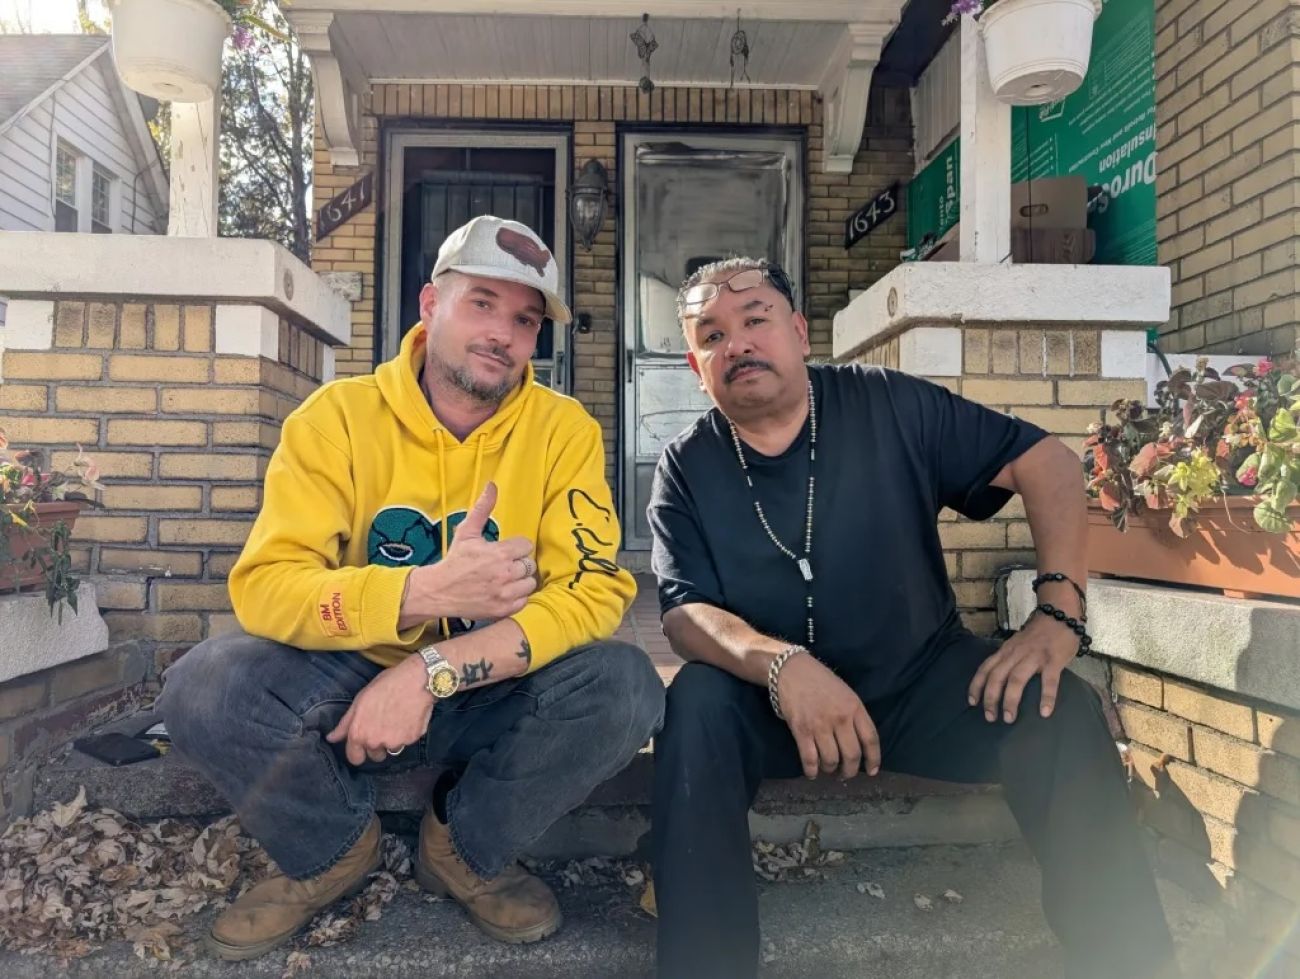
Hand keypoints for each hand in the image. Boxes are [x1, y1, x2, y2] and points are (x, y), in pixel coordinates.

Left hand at [326, 655, 432, 763]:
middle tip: (383, 726)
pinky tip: (409, 716)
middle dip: (378, 746)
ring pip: (392, 749)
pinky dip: (408, 732)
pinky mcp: (411, 739)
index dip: (359, 751)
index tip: (364, 743)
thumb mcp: (360, 700)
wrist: (416, 680)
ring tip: (397, 719)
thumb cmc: (386, 685)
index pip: (355, 758)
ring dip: (393, 740)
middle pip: (375, 756)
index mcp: (359, 733)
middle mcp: (375, 742)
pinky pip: (407, 741)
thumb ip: (345, 724)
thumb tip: (331, 738)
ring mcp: (395, 742)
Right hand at [414, 482, 537, 620]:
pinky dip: (516, 597)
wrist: (438, 591)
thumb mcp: (467, 532)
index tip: (503, 551)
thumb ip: (483, 508)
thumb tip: (492, 484)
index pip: (526, 546)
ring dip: (520, 581)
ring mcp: (505, 594)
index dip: (515, 548)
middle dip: (517, 563)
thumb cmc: (455, 560)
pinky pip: (524, 600)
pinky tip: (502, 592)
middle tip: (502, 566)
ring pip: (529, 583)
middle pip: (529, 565)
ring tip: (504, 579)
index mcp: (500, 553)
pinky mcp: (504, 609)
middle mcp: (505, 574)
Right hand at [776, 653, 880, 779]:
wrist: (792, 670)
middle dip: (850, 770)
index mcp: (855, 707)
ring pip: (832, 760)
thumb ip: (854, 716)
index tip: (872, 771)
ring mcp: (820, 725)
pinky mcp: (801, 730)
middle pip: (852, 755)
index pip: (871, 739)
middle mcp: (841, 718)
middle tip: (846, 774)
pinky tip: (812, 773)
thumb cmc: (820, 681)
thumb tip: (859, 743)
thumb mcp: (846, 694)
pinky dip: (811, 771)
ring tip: (828, 769)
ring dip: (831, 770)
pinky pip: (810, 759)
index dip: (873, 759)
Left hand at [968, 615, 1077, 722]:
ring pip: (1016, 679)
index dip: (976, 686)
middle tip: (990, 717)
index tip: (972, 703)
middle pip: (997, 676)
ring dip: (1011, 700)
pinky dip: (1046, 697)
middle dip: (990, 698)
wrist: (1059, 615)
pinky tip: (1044, 712)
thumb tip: (998, 679)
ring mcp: (1034, 656)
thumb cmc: (1038, 634)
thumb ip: (1008, 658)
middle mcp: (1016, 653)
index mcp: (1006, 650)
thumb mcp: (1016, 643)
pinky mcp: (1053, 660)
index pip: (985, 668)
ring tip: (1009, 718)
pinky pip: (1049, 681)